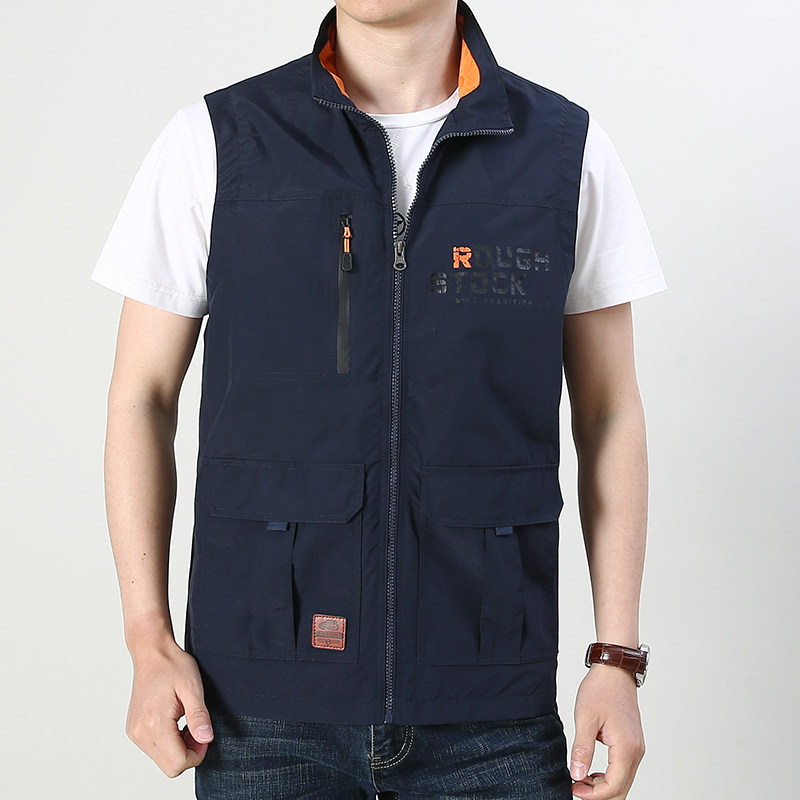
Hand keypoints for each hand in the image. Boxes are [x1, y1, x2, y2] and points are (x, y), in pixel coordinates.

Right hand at [125, 639, 213, 777]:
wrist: (152, 653)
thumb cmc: (172, 665)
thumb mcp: (192, 688)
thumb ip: (199, 716)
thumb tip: (206, 739)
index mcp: (153, 724)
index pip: (177, 763)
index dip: (197, 753)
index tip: (204, 733)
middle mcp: (139, 733)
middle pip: (169, 767)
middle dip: (189, 753)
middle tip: (198, 727)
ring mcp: (134, 732)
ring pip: (162, 760)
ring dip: (179, 748)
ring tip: (187, 721)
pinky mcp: (134, 730)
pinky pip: (154, 749)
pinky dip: (169, 742)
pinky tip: (176, 722)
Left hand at [569, 665, 644, 799]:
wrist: (615, 670)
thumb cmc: (601, 690)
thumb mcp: (585, 719)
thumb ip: (582, 749)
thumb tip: (577, 775)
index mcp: (626, 748)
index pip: (613, 787)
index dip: (592, 795)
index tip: (573, 788)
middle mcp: (636, 751)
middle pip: (621, 789)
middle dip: (598, 795)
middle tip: (576, 788)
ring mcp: (636, 748)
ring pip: (623, 781)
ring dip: (603, 786)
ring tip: (580, 779)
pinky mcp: (632, 743)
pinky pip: (624, 769)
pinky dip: (609, 776)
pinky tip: (592, 772)